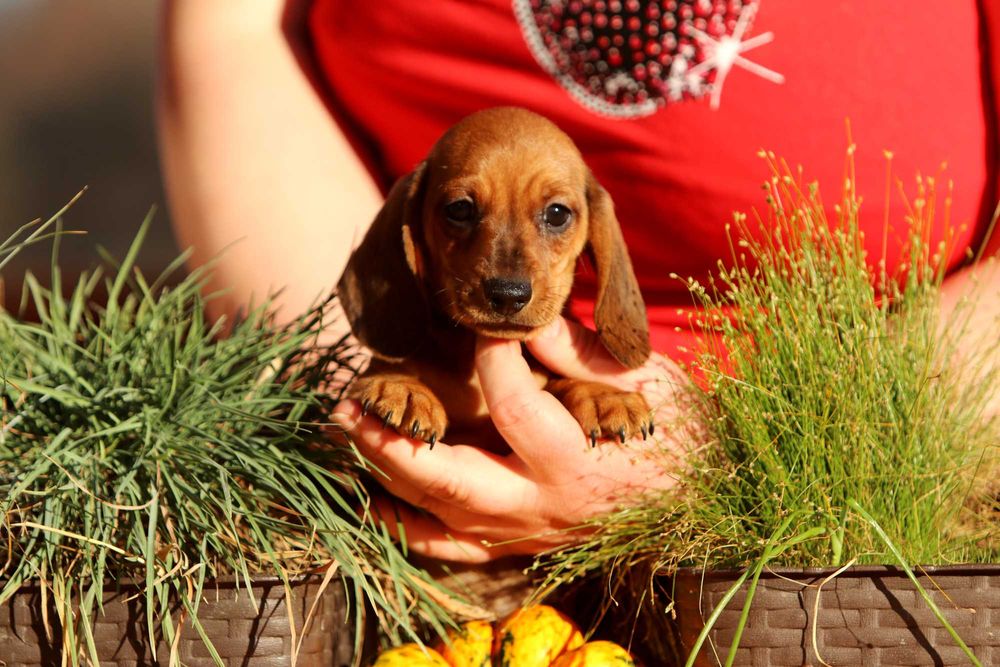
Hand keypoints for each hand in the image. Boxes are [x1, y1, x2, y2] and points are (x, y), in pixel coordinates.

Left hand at [331, 316, 696, 562]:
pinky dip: (411, 530)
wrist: (702, 502)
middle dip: (396, 440)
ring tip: (351, 434)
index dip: (492, 355)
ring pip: (444, 513)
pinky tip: (375, 505)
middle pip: (453, 477)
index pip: (516, 403)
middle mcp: (544, 503)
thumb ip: (580, 354)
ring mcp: (529, 531)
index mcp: (576, 457)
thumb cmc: (679, 436)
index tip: (483, 327)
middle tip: (352, 405)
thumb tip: (526, 320)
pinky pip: (456, 548)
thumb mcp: (646, 385)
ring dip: (391, 474)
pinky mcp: (523, 546)